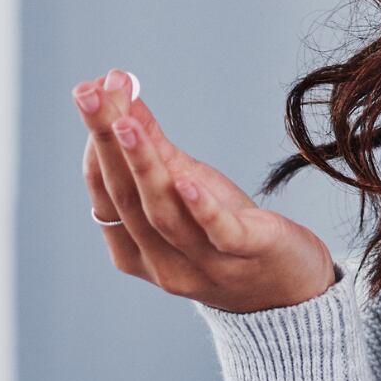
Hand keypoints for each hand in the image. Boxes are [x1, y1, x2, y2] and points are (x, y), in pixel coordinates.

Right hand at [75, 68, 337, 313]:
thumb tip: (118, 88)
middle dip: (107, 144)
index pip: (106, 197)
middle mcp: (164, 264)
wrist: (289, 293)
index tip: (90, 95)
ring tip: (127, 125)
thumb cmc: (230, 235)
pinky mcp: (248, 256)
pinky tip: (187, 179)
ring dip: (142, 168)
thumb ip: (154, 145)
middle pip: (127, 200)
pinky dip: (201, 208)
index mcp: (138, 252)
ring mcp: (204, 266)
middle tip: (92, 96)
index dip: (96, 146)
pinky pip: (218, 235)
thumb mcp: (188, 185)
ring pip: (163, 215)